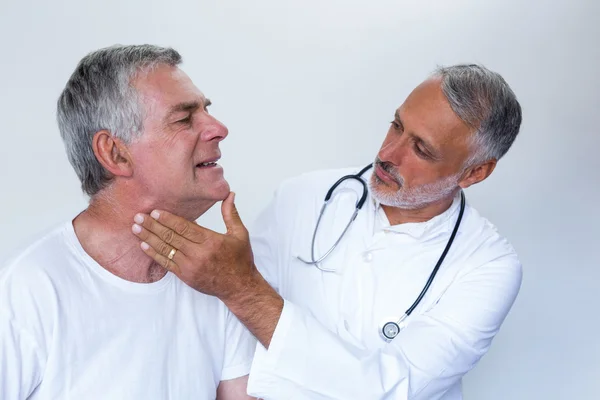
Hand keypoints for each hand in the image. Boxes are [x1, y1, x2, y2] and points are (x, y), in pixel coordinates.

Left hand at [131, 192, 255, 300]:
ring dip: (148, 238)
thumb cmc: (240, 260)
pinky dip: (154, 254)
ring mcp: (190, 267)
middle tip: (138, 217)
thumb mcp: (240, 234)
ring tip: (136, 228)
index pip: (184, 227)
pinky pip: (166, 263)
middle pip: (171, 237)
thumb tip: (230, 194)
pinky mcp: (185, 276)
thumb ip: (231, 214)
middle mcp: (198, 254)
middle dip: (152, 226)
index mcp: (211, 241)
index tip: (154, 211)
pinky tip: (144, 245)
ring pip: (165, 249)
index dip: (167, 219)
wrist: (239, 287)